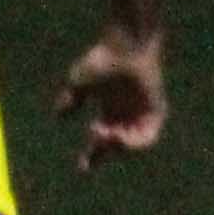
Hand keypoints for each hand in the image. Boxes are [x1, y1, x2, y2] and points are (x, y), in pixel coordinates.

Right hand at [55, 26, 166, 170]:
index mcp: (109, 112)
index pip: (100, 140)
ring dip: (121, 145)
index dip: (92, 155)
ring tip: (109, 135)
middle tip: (95, 140)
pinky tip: (123, 136)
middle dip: (105, 148)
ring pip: (132, 142)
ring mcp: (141, 115)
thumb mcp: (79, 82)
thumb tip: (57, 115)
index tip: (82, 168)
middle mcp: (126, 117)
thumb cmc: (102, 60)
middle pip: (116, 145)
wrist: (125, 46)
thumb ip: (71, 99)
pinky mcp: (156, 112)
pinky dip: (136, 141)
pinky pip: (148, 135)